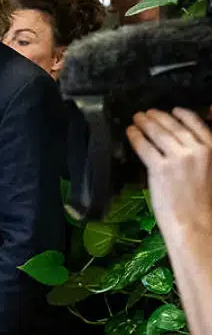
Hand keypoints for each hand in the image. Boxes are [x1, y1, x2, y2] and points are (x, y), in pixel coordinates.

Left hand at [129, 108, 211, 240]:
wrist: (196, 224)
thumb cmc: (203, 204)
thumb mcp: (209, 172)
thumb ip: (201, 156)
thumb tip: (183, 146)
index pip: (196, 124)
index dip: (183, 115)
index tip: (173, 110)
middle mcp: (197, 150)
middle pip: (174, 127)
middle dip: (158, 117)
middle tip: (146, 113)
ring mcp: (177, 158)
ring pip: (158, 134)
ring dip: (145, 123)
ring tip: (137, 119)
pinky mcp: (159, 168)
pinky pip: (144, 147)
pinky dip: (136, 137)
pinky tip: (131, 132)